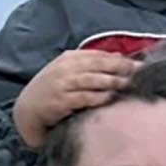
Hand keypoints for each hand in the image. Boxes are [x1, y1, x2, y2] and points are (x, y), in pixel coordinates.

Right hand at [13, 51, 139, 147]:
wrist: (27, 110)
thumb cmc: (52, 90)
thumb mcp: (69, 71)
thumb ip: (92, 63)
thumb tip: (119, 57)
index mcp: (69, 58)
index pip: (98, 55)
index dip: (119, 59)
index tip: (138, 64)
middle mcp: (65, 69)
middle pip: (97, 65)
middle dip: (120, 67)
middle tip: (138, 72)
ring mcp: (61, 84)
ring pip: (91, 80)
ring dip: (111, 81)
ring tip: (127, 83)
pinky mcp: (60, 101)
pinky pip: (82, 97)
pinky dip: (97, 96)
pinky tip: (110, 97)